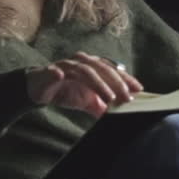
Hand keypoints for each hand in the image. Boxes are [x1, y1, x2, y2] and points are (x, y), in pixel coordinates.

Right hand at [26, 51, 143, 116]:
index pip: (112, 70)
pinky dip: (56, 73)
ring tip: (109, 97)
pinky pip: (53, 71)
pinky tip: (60, 75)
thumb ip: (101, 106)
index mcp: (92, 66)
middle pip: (102, 69)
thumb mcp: (87, 101)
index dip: (125, 78)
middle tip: (126, 97)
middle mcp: (81, 62)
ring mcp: (65, 65)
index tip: (138, 89)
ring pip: (84, 71)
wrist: (40, 90)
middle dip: (116, 83)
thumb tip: (117, 116)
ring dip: (97, 83)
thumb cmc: (66, 91)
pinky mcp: (49, 71)